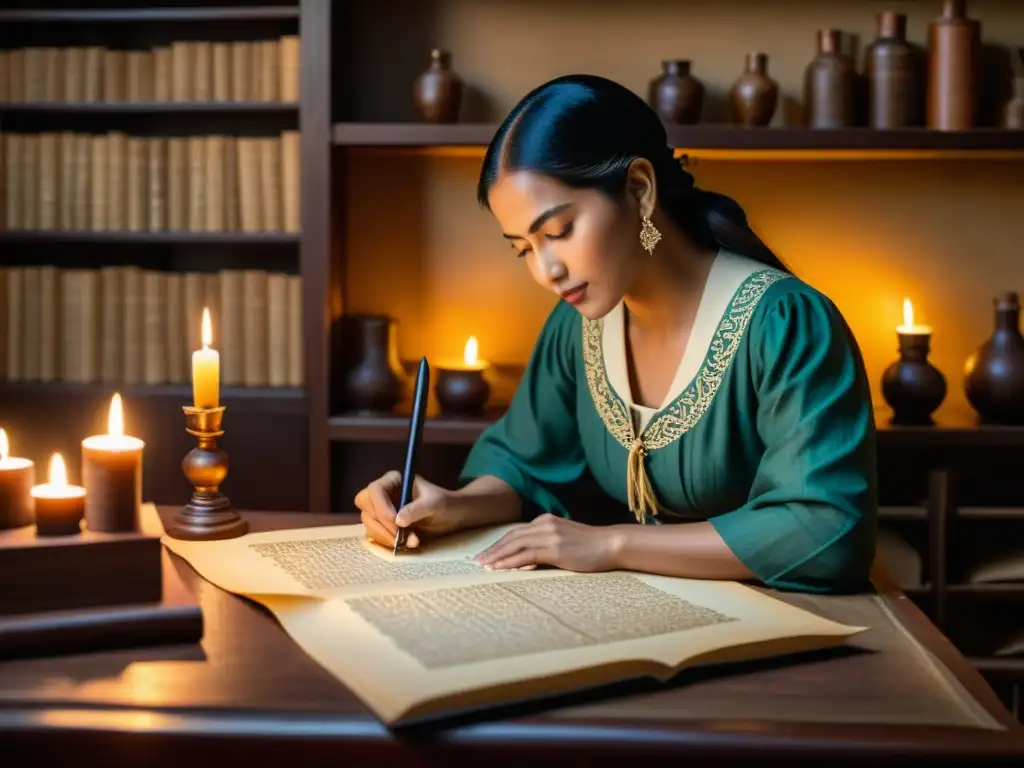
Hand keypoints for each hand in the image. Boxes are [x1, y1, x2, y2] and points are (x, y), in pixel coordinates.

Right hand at [354, 471, 460, 549]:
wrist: (452, 516)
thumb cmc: (445, 504)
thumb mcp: (435, 504)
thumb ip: (417, 509)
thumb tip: (398, 520)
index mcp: (394, 481)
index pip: (375, 490)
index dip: (381, 507)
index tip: (396, 522)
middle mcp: (384, 494)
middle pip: (366, 508)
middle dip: (382, 525)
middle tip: (400, 536)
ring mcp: (381, 510)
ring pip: (369, 524)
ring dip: (386, 537)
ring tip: (411, 540)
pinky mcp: (384, 525)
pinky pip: (376, 535)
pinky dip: (389, 542)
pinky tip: (407, 543)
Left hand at [474, 513, 619, 571]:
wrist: (610, 544)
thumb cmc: (590, 546)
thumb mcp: (564, 539)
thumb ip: (545, 544)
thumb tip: (527, 559)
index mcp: (546, 520)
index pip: (516, 532)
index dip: (500, 543)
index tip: (487, 554)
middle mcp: (544, 524)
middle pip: (511, 537)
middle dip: (493, 549)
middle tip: (477, 561)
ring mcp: (549, 535)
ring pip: (515, 545)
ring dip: (497, 556)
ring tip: (484, 566)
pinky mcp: (554, 548)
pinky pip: (526, 555)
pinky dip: (510, 561)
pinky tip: (500, 568)